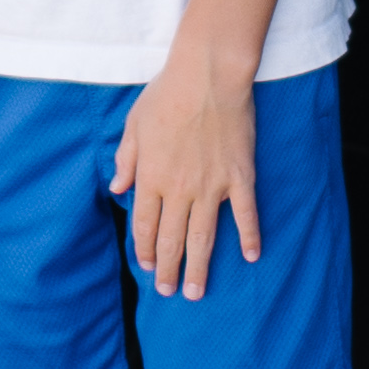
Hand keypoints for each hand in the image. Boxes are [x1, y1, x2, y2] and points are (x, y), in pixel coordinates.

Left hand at [114, 56, 260, 298]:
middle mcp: (179, 189)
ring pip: (204, 237)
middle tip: (170, 292)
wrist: (208, 76)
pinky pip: (246, 214)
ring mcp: (212, 186)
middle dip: (168, 269)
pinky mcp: (240, 177)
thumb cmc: (167, 95)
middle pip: (172, 239)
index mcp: (151, 177)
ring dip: (199, 267)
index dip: (145, 250)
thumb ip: (126, 160)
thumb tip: (117, 188)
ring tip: (196, 291)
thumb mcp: (134, 125)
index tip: (147, 267)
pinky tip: (251, 256)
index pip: (145, 225)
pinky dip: (249, 236)